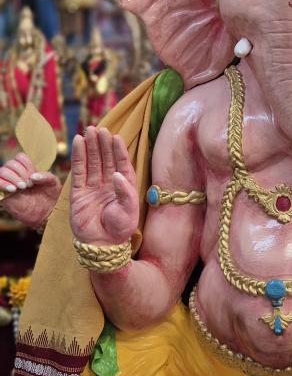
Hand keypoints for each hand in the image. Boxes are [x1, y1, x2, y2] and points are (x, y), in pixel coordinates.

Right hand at [0, 152, 60, 227]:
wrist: (46, 213)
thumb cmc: (50, 196)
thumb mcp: (53, 183)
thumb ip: (46, 176)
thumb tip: (32, 177)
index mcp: (26, 169)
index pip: (20, 157)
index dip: (27, 165)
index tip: (34, 176)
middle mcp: (15, 175)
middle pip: (10, 163)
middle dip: (21, 172)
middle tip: (29, 184)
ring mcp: (8, 184)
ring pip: (2, 171)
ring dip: (13, 177)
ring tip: (23, 187)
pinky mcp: (4, 195)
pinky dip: (3, 184)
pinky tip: (13, 189)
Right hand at [70, 127, 138, 245]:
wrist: (101, 246)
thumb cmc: (119, 230)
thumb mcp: (128, 211)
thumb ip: (125, 192)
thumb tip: (118, 174)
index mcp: (124, 187)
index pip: (121, 164)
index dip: (118, 150)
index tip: (115, 137)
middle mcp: (109, 185)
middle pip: (106, 159)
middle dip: (103, 144)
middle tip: (99, 129)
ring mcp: (93, 187)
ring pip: (92, 162)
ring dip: (90, 146)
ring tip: (88, 130)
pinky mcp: (79, 192)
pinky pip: (79, 171)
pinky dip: (78, 157)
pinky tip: (78, 142)